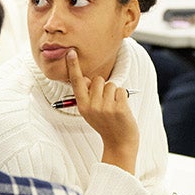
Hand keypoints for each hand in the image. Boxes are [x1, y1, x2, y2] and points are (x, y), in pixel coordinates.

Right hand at [66, 49, 139, 170]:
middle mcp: (92, 106)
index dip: (73, 66)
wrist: (119, 143)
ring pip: (111, 84)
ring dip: (115, 93)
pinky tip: (121, 110)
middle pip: (98, 80)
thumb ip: (87, 95)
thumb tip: (84, 77)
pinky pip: (121, 90)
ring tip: (114, 107)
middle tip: (107, 103)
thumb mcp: (90, 111)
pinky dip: (123, 98)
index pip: (77, 82)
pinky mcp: (118, 108)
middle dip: (104, 87)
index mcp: (83, 106)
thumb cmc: (106, 124)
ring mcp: (105, 107)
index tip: (71, 52)